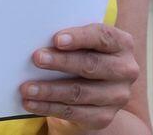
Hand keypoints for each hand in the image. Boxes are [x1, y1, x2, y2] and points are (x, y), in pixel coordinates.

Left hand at [20, 24, 139, 129]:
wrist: (94, 94)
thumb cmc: (84, 57)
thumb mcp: (85, 45)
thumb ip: (72, 39)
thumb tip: (40, 36)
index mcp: (123, 44)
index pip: (103, 36)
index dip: (80, 37)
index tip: (56, 39)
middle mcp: (126, 70)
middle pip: (91, 65)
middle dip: (62, 62)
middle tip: (37, 58)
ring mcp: (117, 96)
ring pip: (79, 92)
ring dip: (49, 90)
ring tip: (27, 87)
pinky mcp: (104, 117)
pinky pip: (73, 112)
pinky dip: (48, 107)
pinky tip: (32, 103)